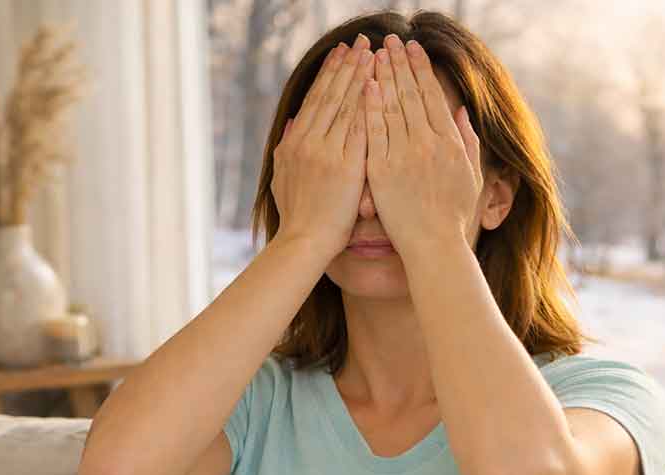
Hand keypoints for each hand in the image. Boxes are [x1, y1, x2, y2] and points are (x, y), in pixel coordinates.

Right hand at [271, 35, 374, 260]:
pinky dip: (370, 106)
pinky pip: (360, 129)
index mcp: (294, 143)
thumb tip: (293, 123)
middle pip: (331, 95)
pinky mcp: (345, 167)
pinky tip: (381, 89)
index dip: (330, 74)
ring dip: (361, 77)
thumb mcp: (282, 178)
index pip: (315, 100)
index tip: (341, 52)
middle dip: (347, 66)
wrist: (303, 243)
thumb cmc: (297, 217)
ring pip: (346, 106)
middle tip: (361, 41)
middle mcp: (309, 142)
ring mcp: (327, 153)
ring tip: (374, 54)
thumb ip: (287, 149)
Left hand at [363, 35, 482, 256]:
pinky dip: (369, 108)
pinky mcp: (383, 172)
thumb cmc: (454, 216)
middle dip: (399, 64)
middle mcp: (428, 144)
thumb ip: (468, 141)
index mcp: (450, 142)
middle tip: (389, 40)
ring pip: (391, 108)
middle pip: (410, 94)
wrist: (434, 246)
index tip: (412, 48)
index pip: (432, 96)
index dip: (420, 69)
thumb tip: (462, 111)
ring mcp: (404, 157)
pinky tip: (363, 87)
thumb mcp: (471, 176)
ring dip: (382, 77)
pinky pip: (374, 134)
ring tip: (373, 54)